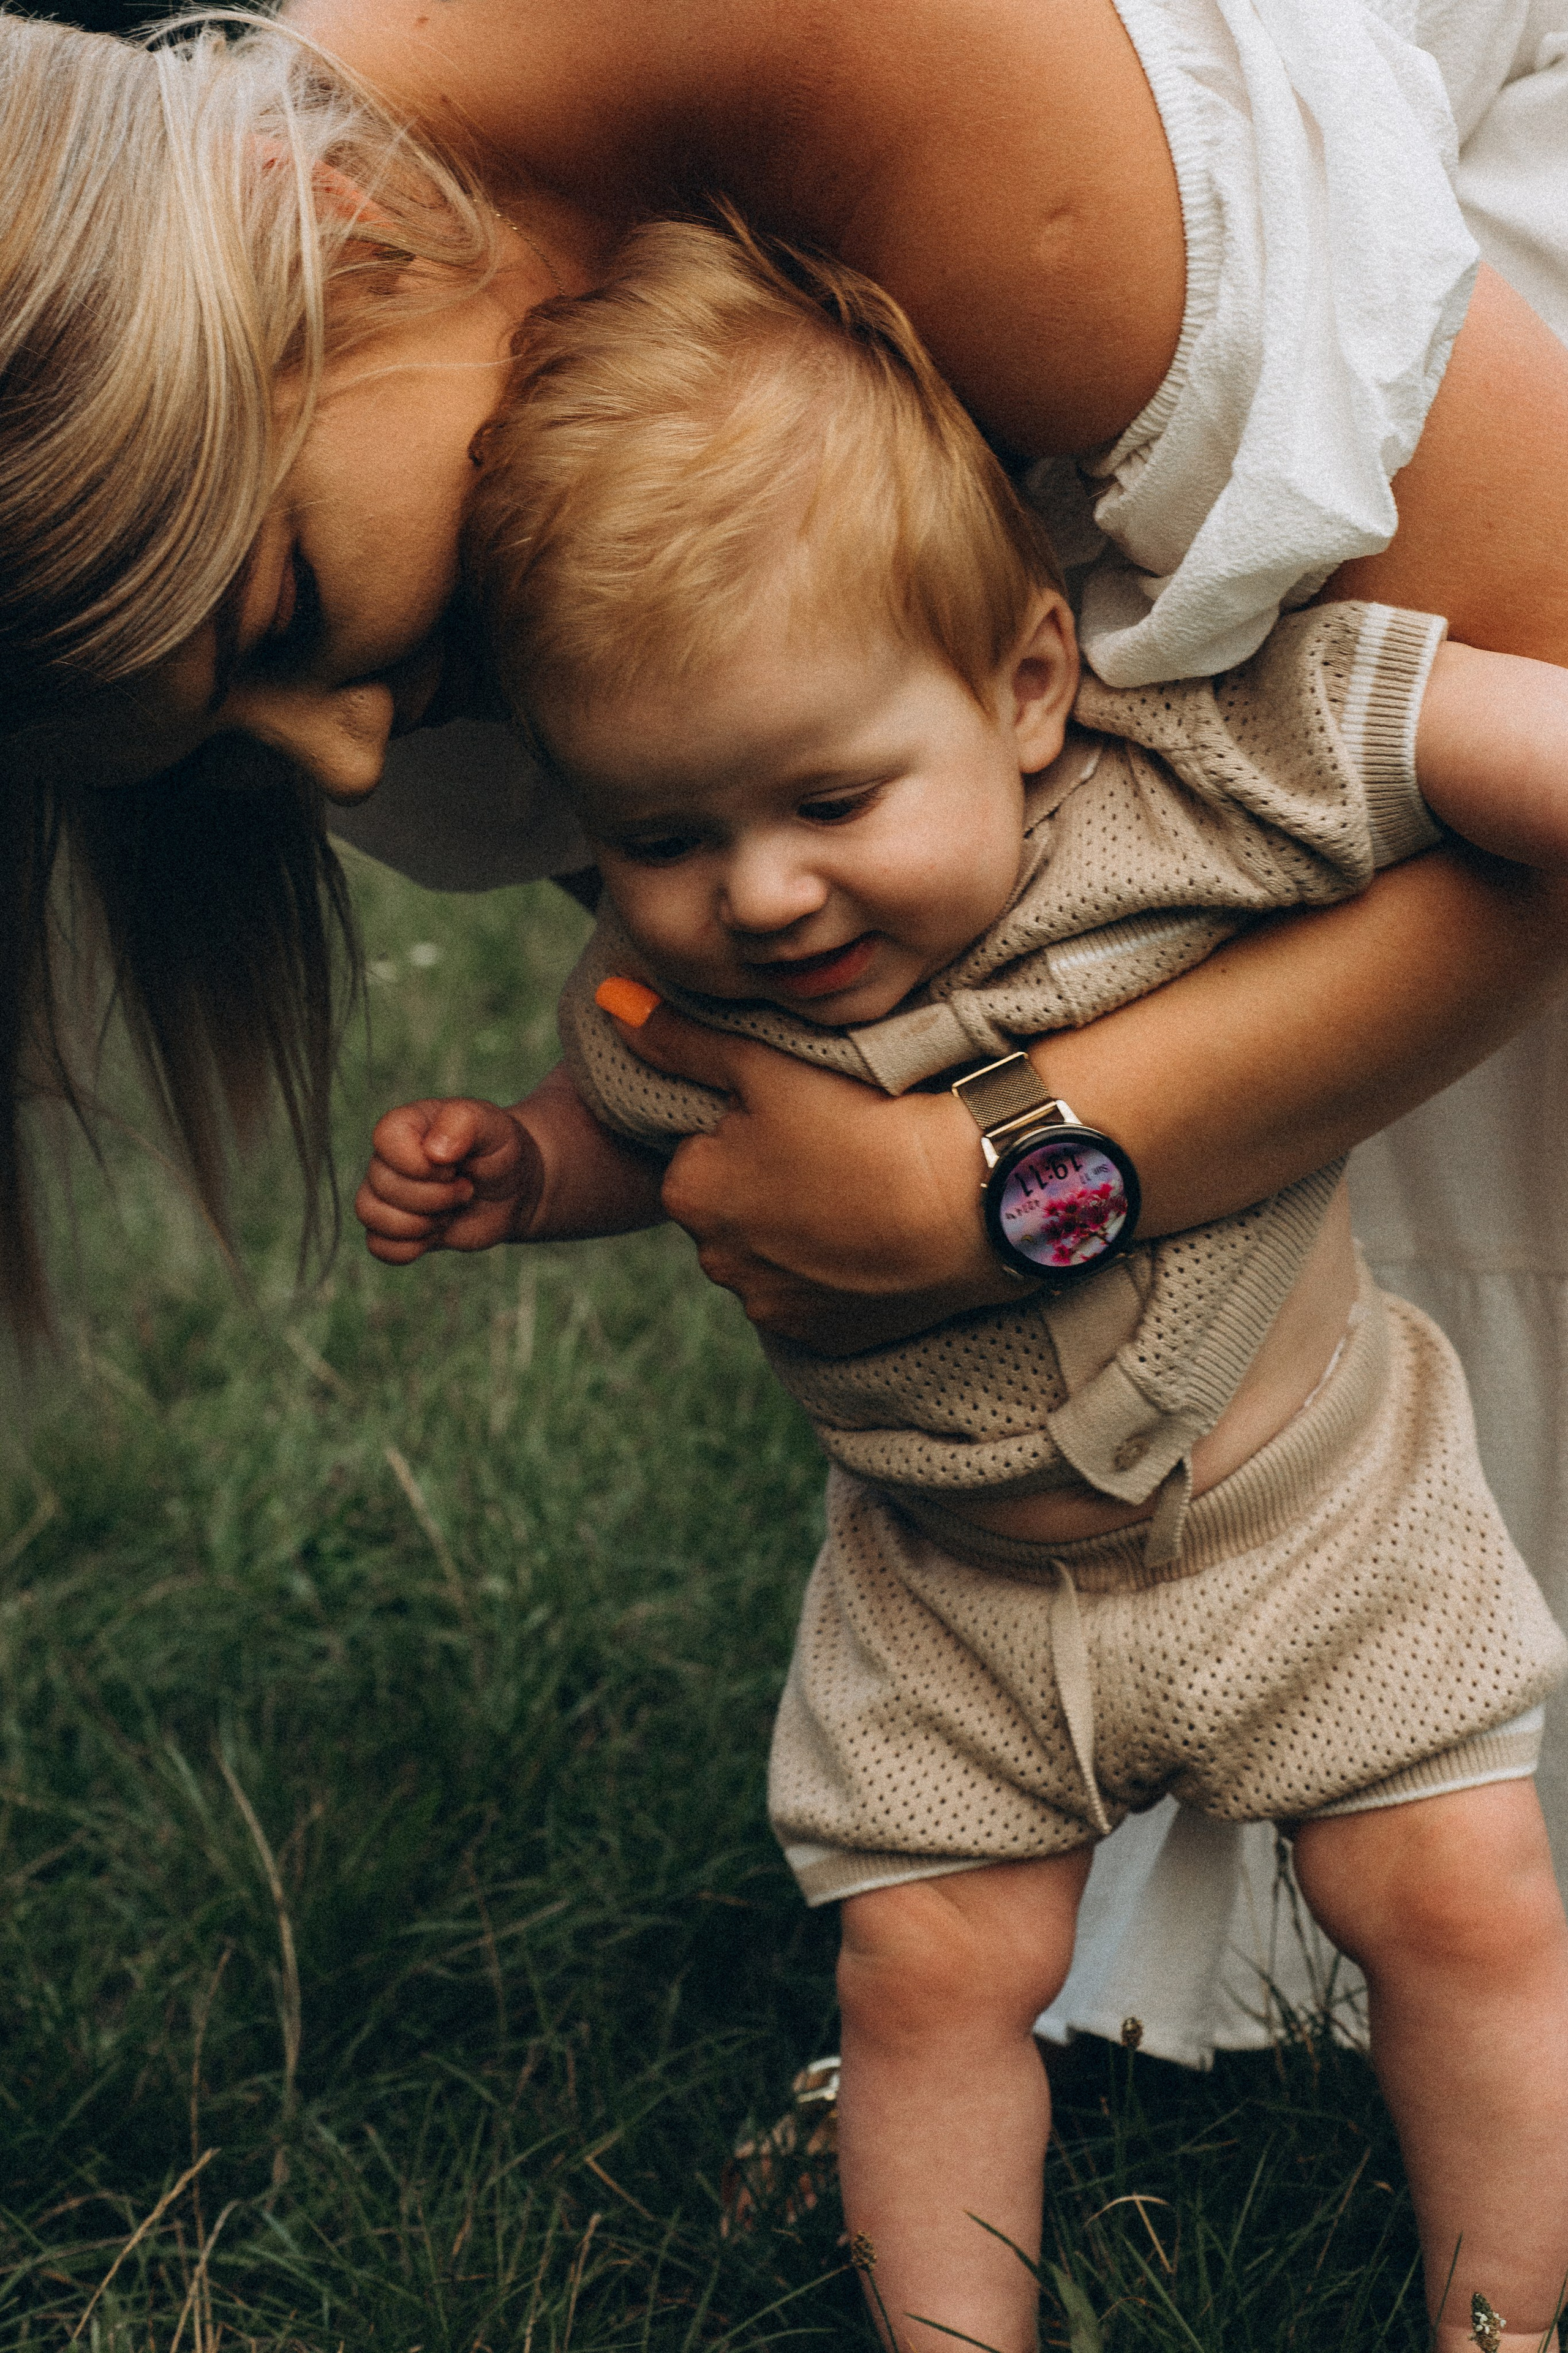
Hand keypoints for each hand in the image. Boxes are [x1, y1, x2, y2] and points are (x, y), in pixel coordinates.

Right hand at [355, 1097, 542, 1262]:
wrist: (513, 1189)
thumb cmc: (499, 1150)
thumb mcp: (494, 1125)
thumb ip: (464, 1122)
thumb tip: (434, 1152)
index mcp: (407, 1124)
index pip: (385, 1138)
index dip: (420, 1163)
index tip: (454, 1164)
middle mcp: (389, 1158)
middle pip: (383, 1184)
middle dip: (436, 1196)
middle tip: (466, 1188)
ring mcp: (388, 1194)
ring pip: (371, 1216)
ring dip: (421, 1223)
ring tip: (451, 1210)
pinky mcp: (394, 1228)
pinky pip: (379, 1246)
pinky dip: (411, 1247)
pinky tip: (438, 1232)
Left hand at [604, 999, 1016, 1352]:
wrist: (965, 1205)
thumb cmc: (861, 1123)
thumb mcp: (763, 1065)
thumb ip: (683, 1040)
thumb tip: (613, 1003)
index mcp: (688, 1192)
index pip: (703, 1151)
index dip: (751, 1128)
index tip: (802, 1117)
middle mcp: (714, 1261)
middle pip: (734, 1206)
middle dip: (768, 1182)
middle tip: (836, 1150)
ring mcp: (769, 1308)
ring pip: (773, 1254)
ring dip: (801, 1230)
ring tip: (860, 1192)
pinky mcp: (821, 1339)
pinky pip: (815, 1299)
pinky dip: (836, 1274)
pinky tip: (873, 1241)